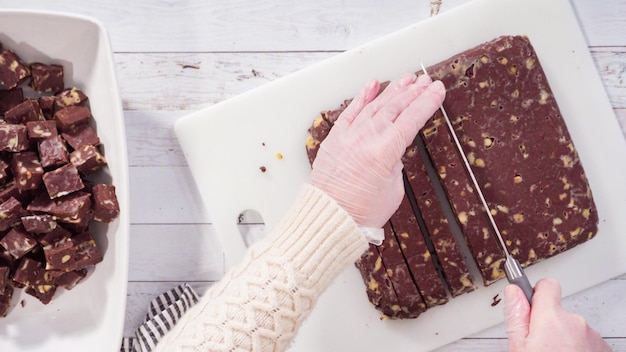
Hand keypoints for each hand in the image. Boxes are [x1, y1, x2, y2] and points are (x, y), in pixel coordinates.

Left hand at [309, 73, 444, 227]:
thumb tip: (395, 149)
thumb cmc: (361, 211)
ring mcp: (349, 135)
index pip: (412, 118)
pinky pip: (351, 111)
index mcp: (384, 151)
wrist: (330, 217)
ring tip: (406, 80)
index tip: (437, 90)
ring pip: (375, 105)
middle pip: (395, 107)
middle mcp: (366, 137)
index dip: (427, 102)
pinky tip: (373, 85)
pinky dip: (363, 96)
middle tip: (425, 81)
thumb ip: (396, 163)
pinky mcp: (335, 137)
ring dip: (393, 90)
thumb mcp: (393, 189)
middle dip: (413, 92)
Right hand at [505, 278, 611, 351]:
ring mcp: (592, 337)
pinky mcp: (603, 350)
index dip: (536, 295)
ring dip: (564, 340)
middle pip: (558, 313)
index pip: (546, 286)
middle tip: (537, 347)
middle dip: (548, 326)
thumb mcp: (518, 347)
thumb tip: (514, 291)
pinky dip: (577, 350)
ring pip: (572, 330)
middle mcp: (576, 322)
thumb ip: (516, 315)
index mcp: (551, 318)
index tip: (530, 305)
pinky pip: (586, 343)